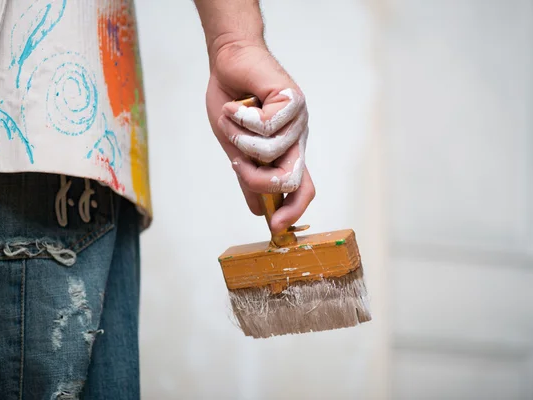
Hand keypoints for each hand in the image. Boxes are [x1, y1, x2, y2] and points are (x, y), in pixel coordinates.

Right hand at [205, 40, 314, 232]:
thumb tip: (259, 212)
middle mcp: (297, 140)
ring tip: (234, 119)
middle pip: (290, 180)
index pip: (302, 189)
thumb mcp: (235, 148)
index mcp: (286, 154)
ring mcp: (298, 120)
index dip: (293, 211)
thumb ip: (249, 177)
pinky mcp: (293, 100)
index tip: (274, 226)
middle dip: (256, 179)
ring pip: (271, 152)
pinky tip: (238, 105)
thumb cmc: (232, 103)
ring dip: (240, 139)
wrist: (229, 63)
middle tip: (238, 162)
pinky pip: (266, 125)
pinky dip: (241, 118)